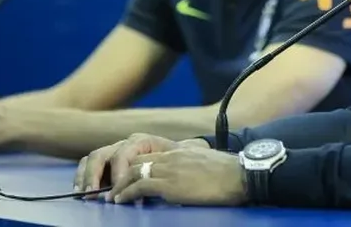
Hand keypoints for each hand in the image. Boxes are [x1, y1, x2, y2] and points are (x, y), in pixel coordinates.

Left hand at [109, 146, 246, 205]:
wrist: (239, 176)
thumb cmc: (228, 173)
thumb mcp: (205, 162)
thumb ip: (190, 164)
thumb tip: (185, 177)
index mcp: (179, 151)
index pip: (147, 155)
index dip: (132, 166)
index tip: (124, 177)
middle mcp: (170, 157)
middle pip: (136, 161)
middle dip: (121, 175)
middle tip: (111, 187)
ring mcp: (169, 169)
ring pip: (133, 173)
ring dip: (119, 186)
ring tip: (112, 197)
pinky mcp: (170, 184)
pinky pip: (140, 186)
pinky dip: (127, 193)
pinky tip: (121, 200)